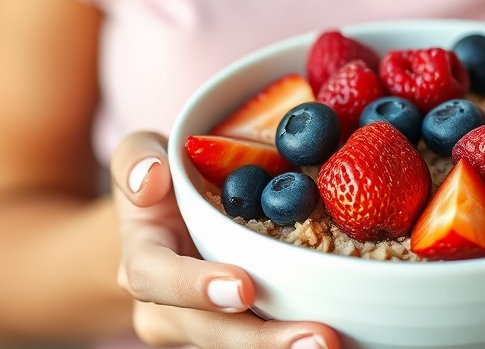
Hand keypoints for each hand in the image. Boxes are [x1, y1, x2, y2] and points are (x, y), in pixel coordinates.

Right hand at [111, 131, 339, 348]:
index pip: (157, 280)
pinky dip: (300, 339)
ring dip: (289, 347)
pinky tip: (348, 337)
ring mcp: (206, 326)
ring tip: (334, 343)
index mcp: (144, 261)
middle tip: (319, 338)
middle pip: (212, 332)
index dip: (196, 286)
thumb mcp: (140, 155)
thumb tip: (152, 178)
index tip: (242, 286)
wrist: (166, 226)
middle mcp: (171, 309)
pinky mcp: (242, 329)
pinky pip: (268, 338)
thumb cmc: (159, 186)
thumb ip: (136, 159)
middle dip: (264, 340)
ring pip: (244, 345)